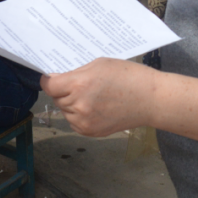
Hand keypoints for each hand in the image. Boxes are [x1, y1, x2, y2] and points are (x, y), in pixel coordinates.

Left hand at [41, 58, 157, 136]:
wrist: (150, 99)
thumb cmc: (128, 76)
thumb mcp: (99, 64)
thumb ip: (77, 73)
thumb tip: (58, 79)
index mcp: (79, 85)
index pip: (49, 86)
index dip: (48, 80)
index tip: (50, 78)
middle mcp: (79, 105)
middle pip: (56, 99)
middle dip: (62, 91)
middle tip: (77, 84)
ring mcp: (85, 122)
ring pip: (65, 111)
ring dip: (70, 104)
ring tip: (89, 96)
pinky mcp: (91, 132)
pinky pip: (75, 123)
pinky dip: (78, 115)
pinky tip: (94, 107)